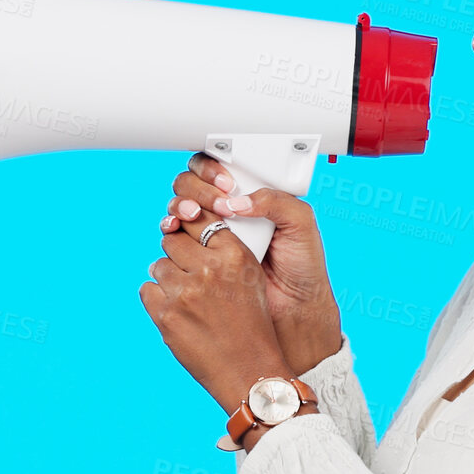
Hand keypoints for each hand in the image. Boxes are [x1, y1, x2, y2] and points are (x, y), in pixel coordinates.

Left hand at [139, 199, 298, 416]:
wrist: (248, 369)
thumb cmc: (250, 323)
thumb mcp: (250, 278)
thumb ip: (224, 251)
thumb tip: (184, 228)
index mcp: (235, 256)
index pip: (200, 221)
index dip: (191, 228)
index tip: (190, 238)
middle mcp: (210, 269)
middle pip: (173, 240)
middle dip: (177, 254)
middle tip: (187, 273)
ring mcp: (185, 292)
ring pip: (159, 265)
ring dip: (167, 278)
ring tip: (186, 298)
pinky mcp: (166, 315)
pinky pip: (147, 290)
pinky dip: (157, 299)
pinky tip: (176, 311)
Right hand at [161, 152, 343, 371]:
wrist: (294, 305)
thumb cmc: (302, 265)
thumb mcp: (301, 224)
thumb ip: (276, 201)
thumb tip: (238, 202)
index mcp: (251, 195)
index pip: (220, 167)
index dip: (214, 169)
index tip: (226, 184)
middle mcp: (227, 209)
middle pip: (193, 183)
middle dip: (196, 188)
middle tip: (215, 205)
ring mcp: (211, 231)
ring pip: (181, 205)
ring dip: (181, 204)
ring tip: (193, 216)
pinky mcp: (199, 254)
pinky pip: (176, 234)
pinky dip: (171, 226)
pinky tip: (176, 229)